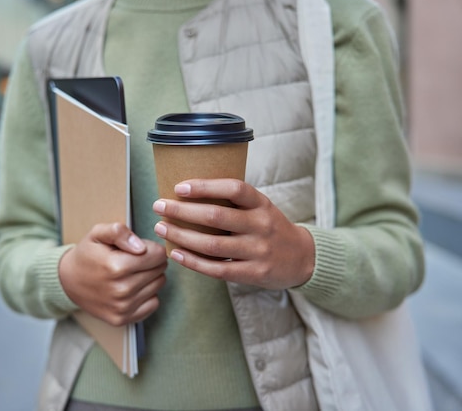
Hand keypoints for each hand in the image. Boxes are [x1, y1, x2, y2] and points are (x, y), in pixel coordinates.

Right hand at [59, 223, 166, 325]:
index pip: (158, 255)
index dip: (152, 248)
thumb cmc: (87, 255)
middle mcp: (121, 290)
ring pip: (159, 285)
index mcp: (116, 266)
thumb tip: (141, 247)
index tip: (141, 248)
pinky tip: (133, 288)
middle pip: (160, 270)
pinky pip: (153, 303)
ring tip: (133, 272)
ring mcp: (122, 307)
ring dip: (151, 277)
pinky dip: (148, 294)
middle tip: (135, 259)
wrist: (68, 282)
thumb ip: (119, 232)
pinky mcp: (122, 319)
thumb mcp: (98, 233)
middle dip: (152, 261)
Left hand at [152, 179, 313, 289]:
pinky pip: (217, 268)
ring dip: (181, 235)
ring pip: (212, 244)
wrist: (302, 259)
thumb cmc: (271, 228)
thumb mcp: (261, 208)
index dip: (205, 186)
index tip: (179, 187)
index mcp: (262, 204)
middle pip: (216, 216)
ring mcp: (257, 251)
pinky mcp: (253, 273)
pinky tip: (176, 253)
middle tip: (159, 206)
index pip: (234, 189)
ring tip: (161, 228)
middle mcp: (261, 226)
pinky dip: (193, 261)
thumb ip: (235, 202)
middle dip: (182, 210)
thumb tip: (190, 193)